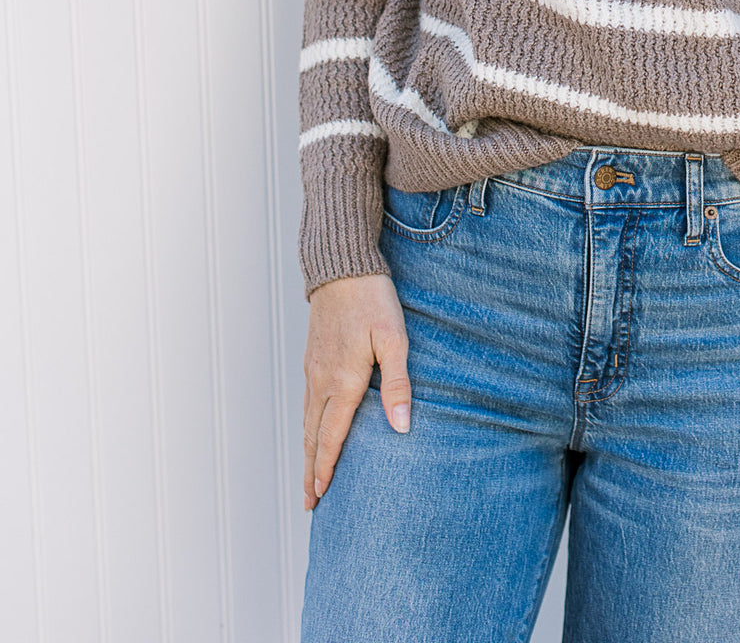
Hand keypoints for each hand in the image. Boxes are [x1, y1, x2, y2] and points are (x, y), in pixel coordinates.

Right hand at [302, 273, 412, 510]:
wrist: (342, 267)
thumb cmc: (372, 300)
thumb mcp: (394, 340)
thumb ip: (398, 385)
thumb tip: (401, 427)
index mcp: (343, 382)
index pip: (331, 437)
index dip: (325, 468)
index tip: (320, 497)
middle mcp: (322, 380)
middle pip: (312, 436)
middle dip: (310, 470)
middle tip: (309, 502)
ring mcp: (313, 368)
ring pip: (306, 420)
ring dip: (306, 451)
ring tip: (308, 475)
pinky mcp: (312, 356)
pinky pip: (306, 401)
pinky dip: (306, 426)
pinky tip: (311, 429)